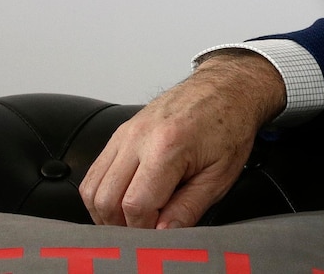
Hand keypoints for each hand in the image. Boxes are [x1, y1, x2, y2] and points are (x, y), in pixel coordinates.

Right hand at [79, 50, 286, 228]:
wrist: (227, 88)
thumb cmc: (230, 125)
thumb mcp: (220, 175)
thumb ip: (189, 208)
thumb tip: (162, 234)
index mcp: (167, 146)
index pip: (135, 205)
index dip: (144, 229)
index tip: (157, 235)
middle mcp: (139, 137)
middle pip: (105, 199)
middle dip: (121, 224)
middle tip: (144, 230)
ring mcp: (126, 132)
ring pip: (92, 186)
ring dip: (106, 211)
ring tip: (133, 218)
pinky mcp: (121, 132)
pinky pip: (96, 170)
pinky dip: (103, 192)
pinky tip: (125, 199)